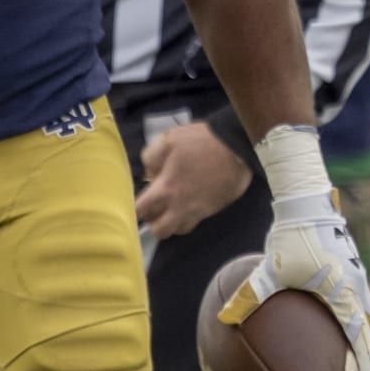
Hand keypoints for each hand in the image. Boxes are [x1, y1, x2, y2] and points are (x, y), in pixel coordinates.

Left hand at [135, 122, 252, 237]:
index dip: (133, 209)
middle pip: (160, 230)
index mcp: (166, 188)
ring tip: (168, 211)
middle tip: (151, 210)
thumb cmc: (201, 142)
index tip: (133, 203)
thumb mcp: (168, 139)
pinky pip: (195, 222)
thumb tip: (150, 173)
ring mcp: (199, 211)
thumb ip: (151, 157)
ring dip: (170, 224)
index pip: (141, 210)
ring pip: (179, 231)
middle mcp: (181, 205)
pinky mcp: (213, 210)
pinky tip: (185, 207)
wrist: (236, 148)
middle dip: (152, 223)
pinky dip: (186, 219)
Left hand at [220, 189, 369, 370]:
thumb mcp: (270, 269)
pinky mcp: (351, 265)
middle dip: (369, 352)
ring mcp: (356, 275)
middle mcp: (355, 285)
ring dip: (367, 333)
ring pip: (367, 312)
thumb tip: (224, 317)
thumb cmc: (291, 237)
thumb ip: (250, 295)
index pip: (359, 334)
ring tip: (363, 353)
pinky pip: (360, 297)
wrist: (307, 203)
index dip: (365, 359)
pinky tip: (348, 319)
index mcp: (342, 292)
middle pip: (369, 327)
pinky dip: (360, 314)